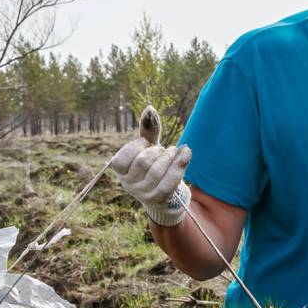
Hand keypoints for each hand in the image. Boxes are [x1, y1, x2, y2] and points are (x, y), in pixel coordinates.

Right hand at [109, 105, 192, 226]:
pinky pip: (170, 181)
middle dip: (157, 151)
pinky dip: (180, 164)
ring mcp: (144, 194)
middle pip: (143, 161)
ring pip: (157, 171)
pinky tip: (186, 153)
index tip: (146, 144)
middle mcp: (129, 184)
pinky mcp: (160, 198)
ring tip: (174, 152)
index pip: (123, 157)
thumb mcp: (147, 149)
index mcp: (121, 171)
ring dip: (169, 156)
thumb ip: (147, 131)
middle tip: (163, 150)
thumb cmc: (153, 167)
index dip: (137, 146)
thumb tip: (150, 109)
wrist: (165, 196)